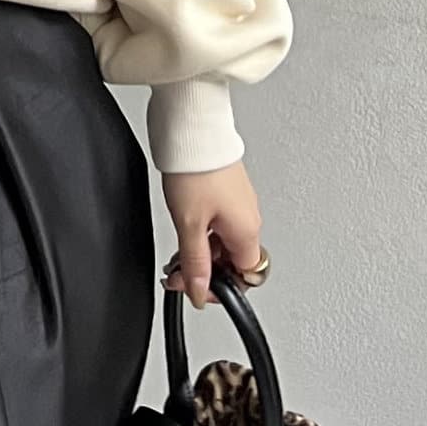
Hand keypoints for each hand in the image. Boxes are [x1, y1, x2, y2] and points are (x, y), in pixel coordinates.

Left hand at [159, 159, 262, 307]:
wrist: (193, 134)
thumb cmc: (196, 171)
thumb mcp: (189, 225)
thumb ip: (195, 263)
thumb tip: (198, 291)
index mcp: (247, 231)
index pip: (245, 276)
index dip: (221, 288)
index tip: (196, 288)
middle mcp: (249, 219)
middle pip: (234, 261)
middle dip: (207, 271)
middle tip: (179, 273)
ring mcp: (239, 204)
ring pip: (225, 243)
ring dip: (202, 253)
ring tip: (177, 253)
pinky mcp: (228, 192)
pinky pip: (220, 224)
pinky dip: (203, 234)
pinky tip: (185, 231)